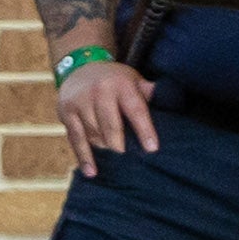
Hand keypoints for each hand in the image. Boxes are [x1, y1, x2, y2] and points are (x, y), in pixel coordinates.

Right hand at [56, 58, 158, 178]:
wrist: (79, 67)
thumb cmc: (115, 80)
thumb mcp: (134, 80)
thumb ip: (150, 92)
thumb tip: (171, 103)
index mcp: (121, 84)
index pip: (135, 109)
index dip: (144, 130)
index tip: (152, 149)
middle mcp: (99, 91)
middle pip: (111, 126)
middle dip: (120, 145)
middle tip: (127, 157)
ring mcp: (80, 102)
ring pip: (94, 134)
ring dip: (104, 148)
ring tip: (113, 156)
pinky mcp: (66, 113)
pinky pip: (76, 139)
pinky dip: (84, 157)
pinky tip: (91, 172)